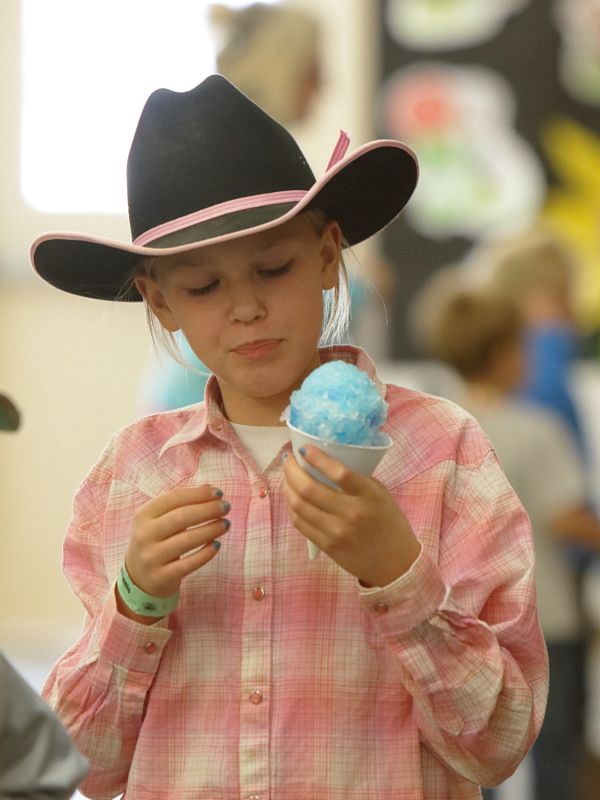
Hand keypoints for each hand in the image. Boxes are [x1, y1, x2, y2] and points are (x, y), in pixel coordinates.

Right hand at [125, 485, 229, 597]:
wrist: (139, 577)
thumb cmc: (157, 540)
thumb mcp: (162, 519)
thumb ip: (183, 503)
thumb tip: (209, 488)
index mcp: (144, 515)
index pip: (173, 498)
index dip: (198, 494)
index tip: (219, 493)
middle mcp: (144, 535)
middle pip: (181, 517)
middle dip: (208, 510)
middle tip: (226, 507)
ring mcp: (151, 557)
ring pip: (186, 540)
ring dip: (211, 530)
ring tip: (226, 524)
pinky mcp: (161, 577)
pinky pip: (189, 564)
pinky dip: (206, 553)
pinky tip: (217, 545)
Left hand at [283, 446, 419, 586]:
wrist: (396, 564)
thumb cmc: (390, 523)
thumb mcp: (381, 495)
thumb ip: (358, 480)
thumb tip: (326, 463)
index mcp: (369, 496)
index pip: (339, 473)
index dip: (317, 458)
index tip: (305, 448)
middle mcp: (351, 513)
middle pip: (309, 489)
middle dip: (292, 470)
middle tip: (289, 460)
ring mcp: (336, 532)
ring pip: (299, 505)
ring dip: (287, 487)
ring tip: (287, 476)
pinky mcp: (327, 546)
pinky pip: (300, 523)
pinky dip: (292, 506)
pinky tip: (292, 497)